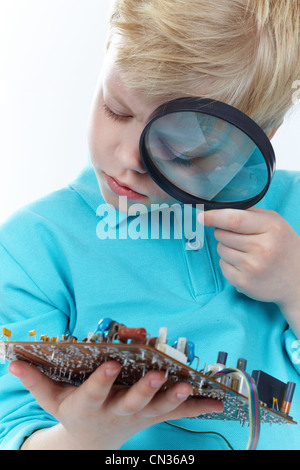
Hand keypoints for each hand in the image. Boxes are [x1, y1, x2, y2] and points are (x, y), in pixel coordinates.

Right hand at [9, 360, 222, 449]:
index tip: (109, 363)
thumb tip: (12, 361)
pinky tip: (217, 402)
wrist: (93, 440)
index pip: (95, 392)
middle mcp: (117, 412)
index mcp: (90, 406)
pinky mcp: (153, 416)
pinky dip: (197, 408)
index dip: (101, 380)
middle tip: (156, 376)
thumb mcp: (51, 399)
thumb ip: (35, 380)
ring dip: (176, 398)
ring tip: (191, 384)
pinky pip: (178, 413)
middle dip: (145, 391)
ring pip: (159, 409)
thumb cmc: (72, 412)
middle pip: (132, 403)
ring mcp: (138, 417)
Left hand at [199, 208, 299, 336]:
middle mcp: (262, 248)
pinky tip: (245, 265)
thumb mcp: (274, 223)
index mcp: (271, 228)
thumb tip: (219, 206)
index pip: (234, 219)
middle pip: (222, 234)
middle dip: (224, 232)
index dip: (214, 216)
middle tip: (241, 237)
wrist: (298, 280)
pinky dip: (228, 264)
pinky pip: (222, 266)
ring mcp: (252, 267)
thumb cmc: (282, 246)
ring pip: (220, 249)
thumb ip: (248, 212)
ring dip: (227, 248)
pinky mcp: (244, 283)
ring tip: (246, 252)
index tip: (202, 216)